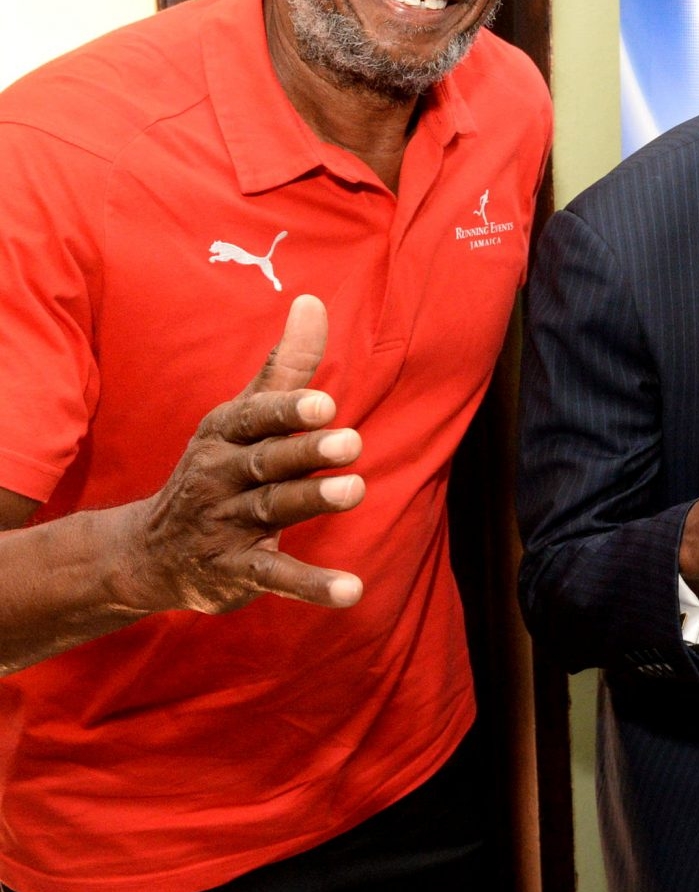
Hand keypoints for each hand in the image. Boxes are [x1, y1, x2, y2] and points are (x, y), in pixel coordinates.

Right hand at [120, 295, 367, 614]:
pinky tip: (352, 591)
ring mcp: (226, 525)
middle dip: (306, 451)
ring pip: (272, 511)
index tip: (324, 401)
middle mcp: (221, 476)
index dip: (286, 409)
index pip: (254, 417)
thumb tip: (312, 300)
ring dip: (312, 500)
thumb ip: (285, 366)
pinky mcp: (234, 571)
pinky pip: (274, 577)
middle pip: (268, 461)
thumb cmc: (218, 468)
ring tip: (355, 489)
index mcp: (225, 434)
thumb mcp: (243, 415)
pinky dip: (311, 585)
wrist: (149, 552)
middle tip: (351, 441)